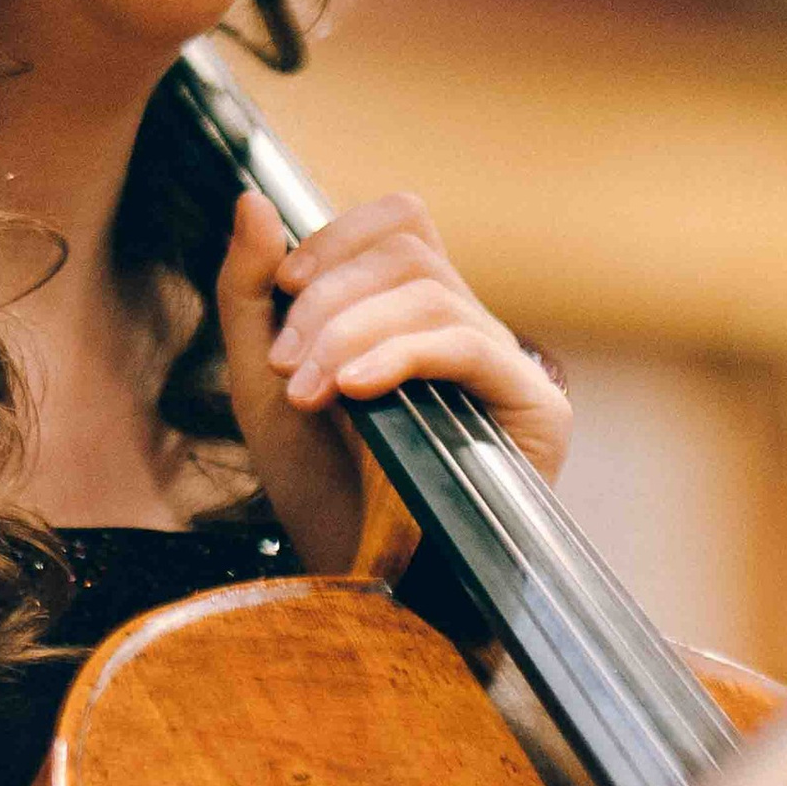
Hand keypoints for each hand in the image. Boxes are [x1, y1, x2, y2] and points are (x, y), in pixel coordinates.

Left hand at [216, 186, 570, 575]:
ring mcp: (505, 367)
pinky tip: (355, 390)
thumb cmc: (320, 492)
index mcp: (413, 313)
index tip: (284, 291)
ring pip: (433, 293)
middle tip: (286, 365)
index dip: (338, 239)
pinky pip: (469, 346)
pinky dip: (402, 355)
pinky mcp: (535, 409)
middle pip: (409, 251)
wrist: (362, 588)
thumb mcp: (261, 385)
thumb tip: (252, 198)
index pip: (399, 224)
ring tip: (310, 394)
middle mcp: (467, 328)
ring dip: (352, 333)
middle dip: (331, 298)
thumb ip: (251, 294)